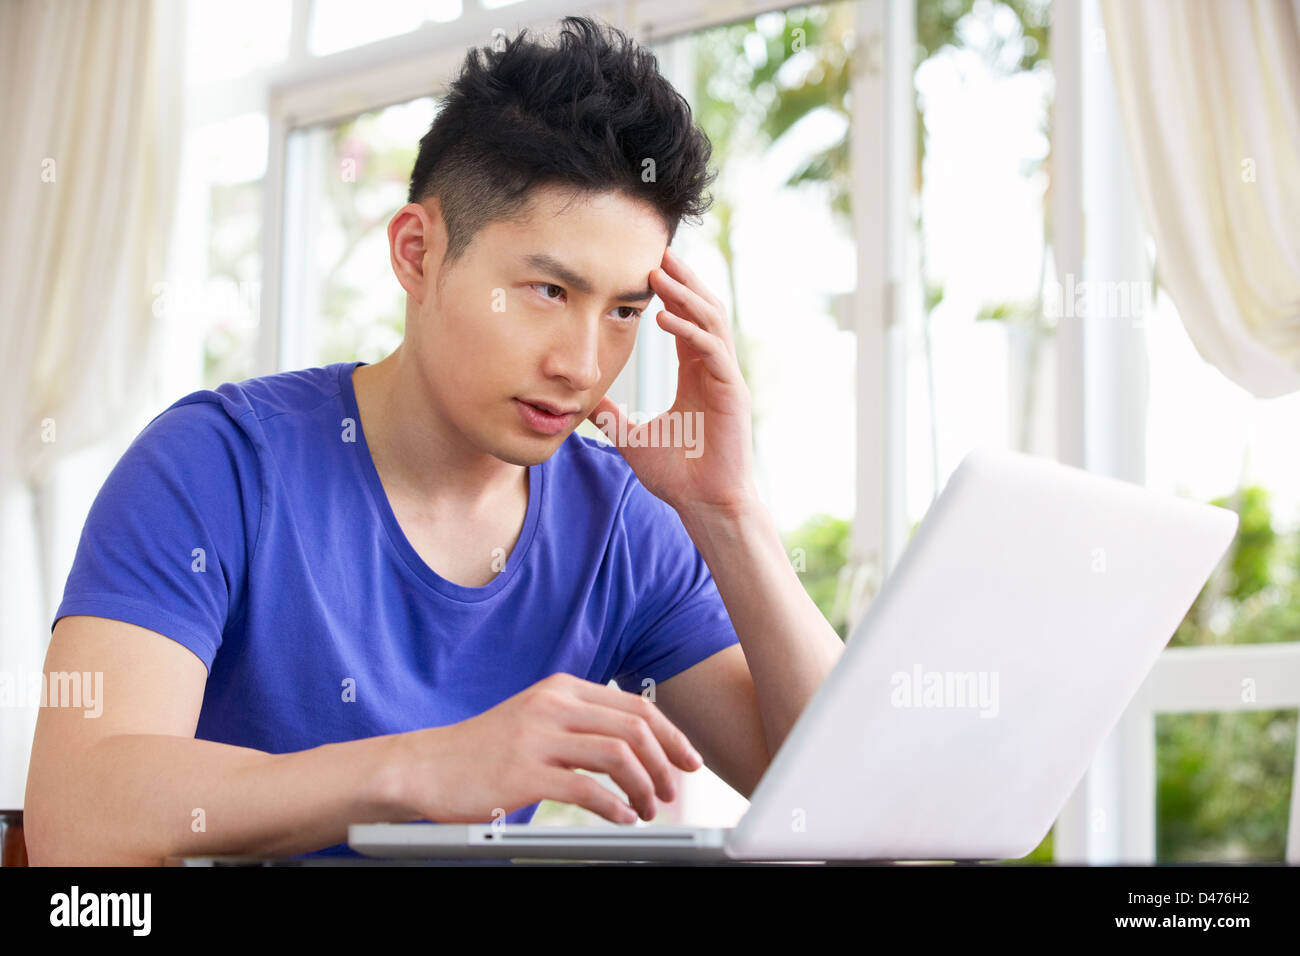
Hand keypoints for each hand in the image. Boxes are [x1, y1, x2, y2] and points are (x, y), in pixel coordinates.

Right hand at [395, 673, 703, 823]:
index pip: (635, 705)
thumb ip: (580, 724)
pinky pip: (588, 789)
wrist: (426, 765)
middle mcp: (553, 705)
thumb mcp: (536, 719)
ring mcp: (538, 737)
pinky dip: (614, 807)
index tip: (687, 760)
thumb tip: (636, 746)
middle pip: (636, 727)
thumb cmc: (485, 749)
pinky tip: (620, 819)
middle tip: (670, 791)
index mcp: (561, 688)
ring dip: (643, 786)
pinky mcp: (524, 772)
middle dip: (665, 762)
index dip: (670, 735)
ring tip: (645, 809)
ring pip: (619, 755)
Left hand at [587, 246, 756, 516]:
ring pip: (710, 322)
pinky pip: (713, 351)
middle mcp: (713, 371)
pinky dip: (690, 332)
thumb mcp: (632, 438)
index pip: (685, 321)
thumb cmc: (679, 475)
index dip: (670, 293)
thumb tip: (583, 404)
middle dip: (681, 280)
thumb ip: (612, 417)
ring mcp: (725, 380)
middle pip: (701, 310)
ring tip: (659, 274)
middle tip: (657, 250)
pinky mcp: (732, 394)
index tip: (648, 267)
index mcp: (695, 375)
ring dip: (685, 295)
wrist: (705, 505)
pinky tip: (666, 318)